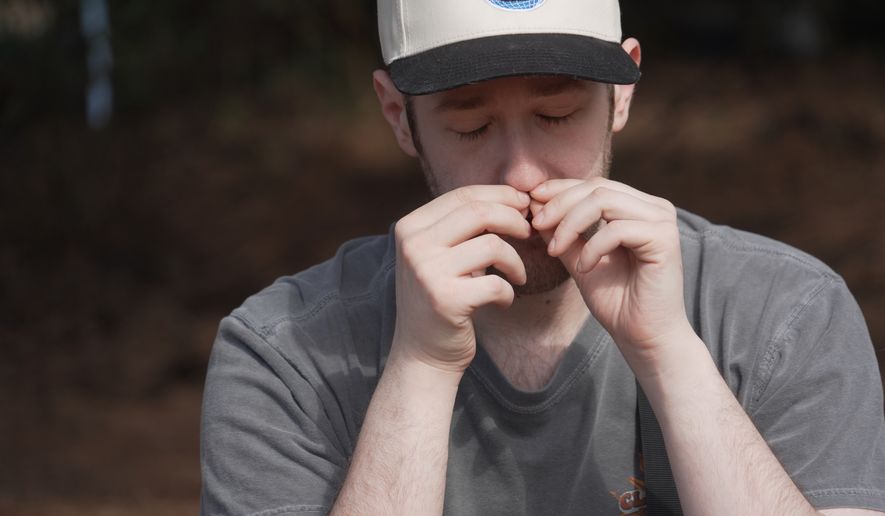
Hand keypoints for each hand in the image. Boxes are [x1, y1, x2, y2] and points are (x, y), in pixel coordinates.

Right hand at [392, 185, 531, 372]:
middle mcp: (414, 245)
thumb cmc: (442, 297)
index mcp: (410, 227)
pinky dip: (508, 292)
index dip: (501, 196)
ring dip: (516, 261)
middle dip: (514, 219)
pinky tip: (503, 301)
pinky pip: (496, 283)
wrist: (422, 353)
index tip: (524, 207)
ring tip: (517, 276)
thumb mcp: (442, 254)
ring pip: (493, 245)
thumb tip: (516, 196)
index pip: (463, 195)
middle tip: (530, 233)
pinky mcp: (446, 300)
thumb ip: (464, 226)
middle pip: (479, 211)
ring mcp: (427, 272)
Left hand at [530, 178, 693, 376]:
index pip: (595, 185)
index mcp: (638, 208)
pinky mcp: (665, 239)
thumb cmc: (616, 301)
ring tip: (555, 250)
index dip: (560, 189)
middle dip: (559, 204)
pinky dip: (592, 247)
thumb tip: (535, 205)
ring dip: (570, 224)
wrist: (643, 337)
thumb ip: (563, 233)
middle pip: (598, 188)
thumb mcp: (579, 259)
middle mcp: (655, 208)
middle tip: (536, 225)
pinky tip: (583, 269)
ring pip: (604, 201)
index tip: (531, 202)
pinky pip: (616, 230)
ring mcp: (662, 221)